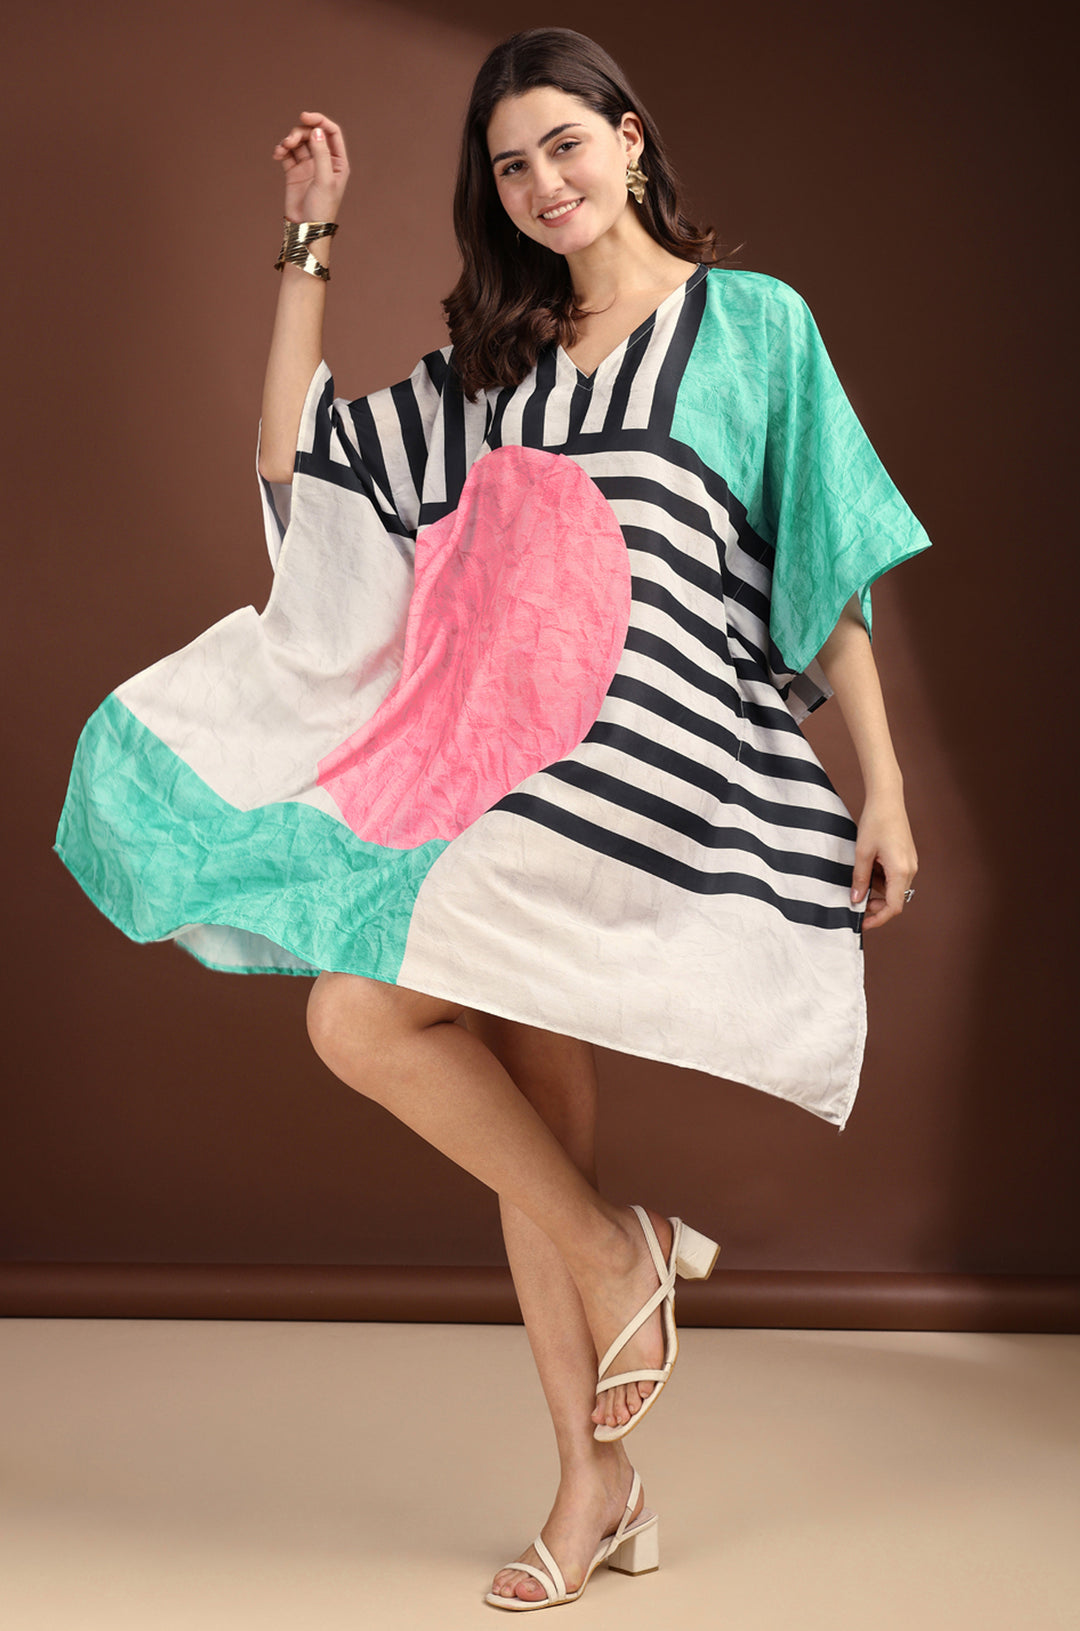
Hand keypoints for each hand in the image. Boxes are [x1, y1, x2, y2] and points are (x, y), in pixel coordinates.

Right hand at [272, 111, 349, 224]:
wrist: (306, 229)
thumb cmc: (321, 209)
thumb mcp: (324, 180)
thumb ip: (321, 154)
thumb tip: (316, 130)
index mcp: (338, 162)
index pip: (331, 132)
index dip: (319, 120)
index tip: (304, 116)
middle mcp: (324, 161)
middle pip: (312, 134)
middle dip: (299, 133)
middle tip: (290, 141)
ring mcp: (309, 166)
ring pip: (298, 142)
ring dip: (289, 140)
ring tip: (282, 149)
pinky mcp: (294, 172)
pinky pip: (288, 154)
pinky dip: (282, 150)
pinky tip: (277, 154)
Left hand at [851, 792, 917, 930]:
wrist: (887, 799)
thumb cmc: (875, 822)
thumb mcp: (862, 853)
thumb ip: (859, 879)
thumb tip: (855, 900)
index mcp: (900, 870)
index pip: (894, 906)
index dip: (878, 919)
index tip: (863, 923)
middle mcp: (910, 869)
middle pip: (895, 900)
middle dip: (875, 905)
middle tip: (856, 902)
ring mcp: (910, 864)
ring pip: (894, 888)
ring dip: (877, 890)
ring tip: (860, 876)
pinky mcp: (907, 858)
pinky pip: (895, 877)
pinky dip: (881, 879)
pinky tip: (869, 866)